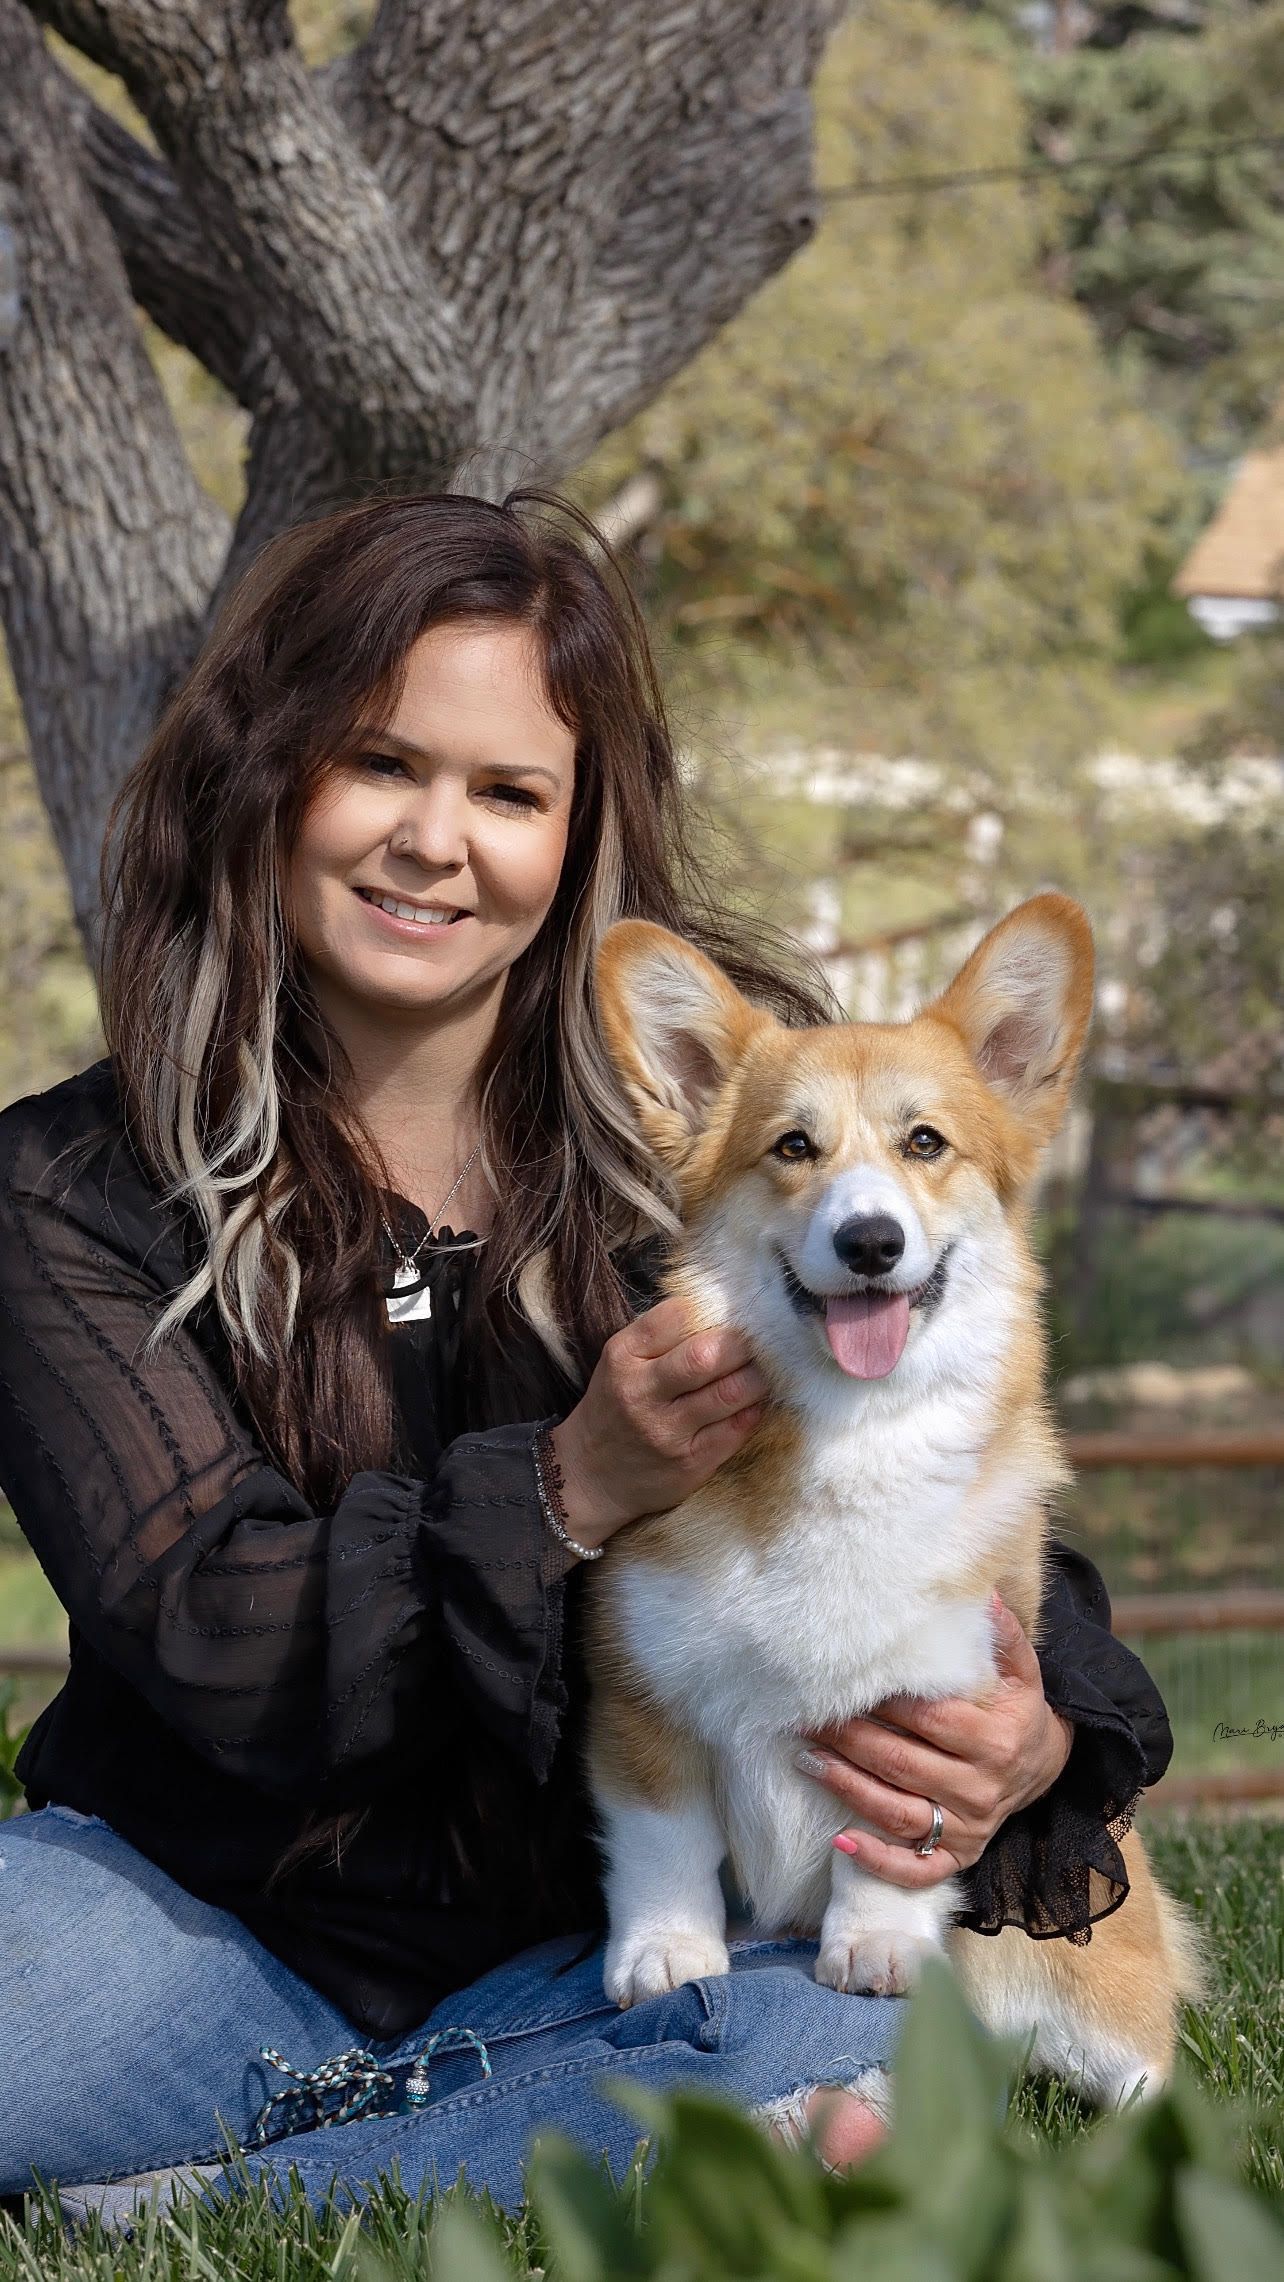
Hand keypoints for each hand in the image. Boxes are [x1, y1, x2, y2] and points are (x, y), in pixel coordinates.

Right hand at [549, 1296, 765, 1547]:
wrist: (589, 1476)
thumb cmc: (615, 1407)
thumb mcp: (621, 1363)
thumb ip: (661, 1338)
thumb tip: (722, 1312)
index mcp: (623, 1357)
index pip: (676, 1317)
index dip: (710, 1311)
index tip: (726, 1316)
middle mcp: (642, 1393)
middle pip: (706, 1356)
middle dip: (743, 1345)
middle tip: (759, 1343)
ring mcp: (666, 1432)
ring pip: (730, 1393)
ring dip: (757, 1378)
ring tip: (762, 1371)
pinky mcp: (690, 1463)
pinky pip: (737, 1429)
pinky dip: (754, 1410)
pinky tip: (753, 1403)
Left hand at [795, 1593, 1074, 1888]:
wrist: (1041, 1766)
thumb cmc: (1015, 1709)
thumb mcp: (1020, 1671)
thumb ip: (1001, 1635)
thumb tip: (984, 1592)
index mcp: (995, 1740)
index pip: (931, 1719)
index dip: (886, 1702)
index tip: (843, 1683)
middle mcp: (981, 1788)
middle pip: (903, 1763)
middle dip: (849, 1738)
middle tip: (805, 1717)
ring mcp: (968, 1827)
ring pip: (899, 1813)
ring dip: (847, 1788)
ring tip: (807, 1759)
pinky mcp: (958, 1856)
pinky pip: (916, 1869)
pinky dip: (878, 1861)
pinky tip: (840, 1841)